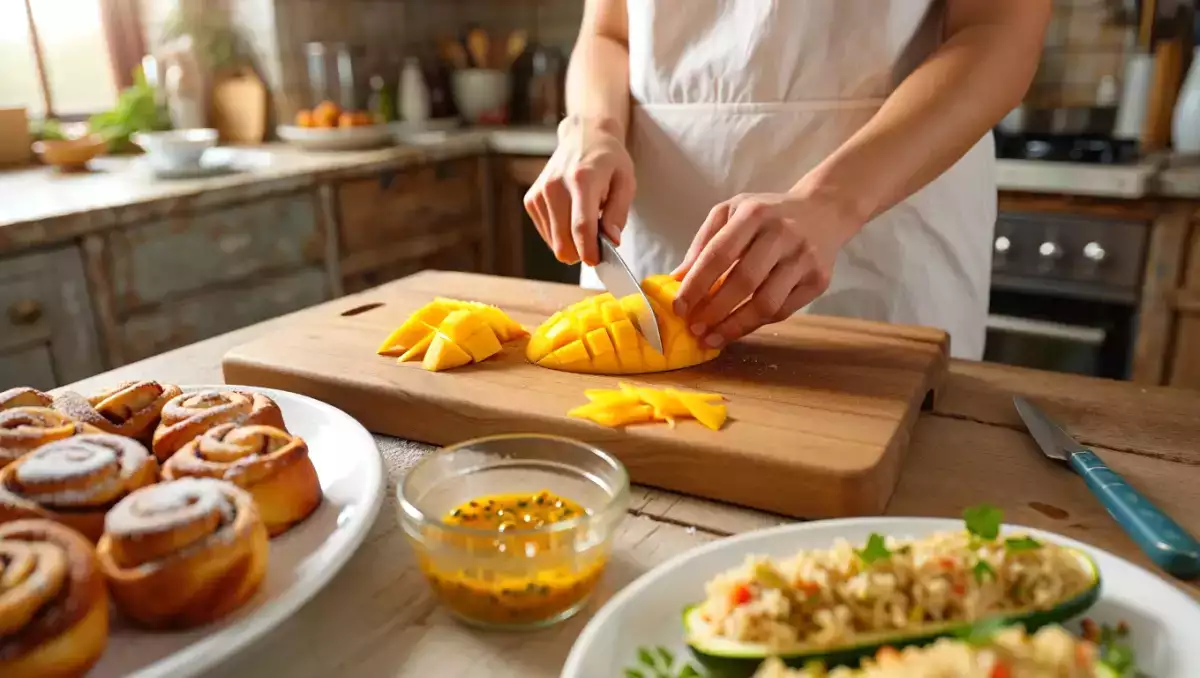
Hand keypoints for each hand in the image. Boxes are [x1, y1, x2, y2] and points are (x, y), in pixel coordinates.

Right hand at [524, 115, 635, 265]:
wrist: (583, 137)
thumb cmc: (608, 161)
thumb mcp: (626, 182)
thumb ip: (619, 213)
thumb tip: (611, 241)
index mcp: (582, 180)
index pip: (581, 227)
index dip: (589, 251)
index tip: (596, 262)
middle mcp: (555, 186)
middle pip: (563, 241)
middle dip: (581, 251)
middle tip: (597, 242)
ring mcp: (539, 193)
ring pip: (554, 243)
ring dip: (572, 242)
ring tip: (584, 219)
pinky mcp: (531, 200)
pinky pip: (546, 235)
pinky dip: (561, 234)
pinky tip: (571, 216)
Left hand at [670, 189, 862, 347]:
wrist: (824, 211)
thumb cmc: (768, 214)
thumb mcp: (732, 212)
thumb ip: (704, 242)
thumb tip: (677, 279)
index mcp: (754, 214)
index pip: (719, 254)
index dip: (696, 285)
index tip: (679, 308)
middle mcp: (782, 235)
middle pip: (744, 282)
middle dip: (714, 311)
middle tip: (694, 328)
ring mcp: (804, 259)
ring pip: (766, 303)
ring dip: (735, 326)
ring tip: (713, 338)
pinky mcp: (818, 280)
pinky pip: (783, 311)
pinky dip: (756, 324)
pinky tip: (738, 329)